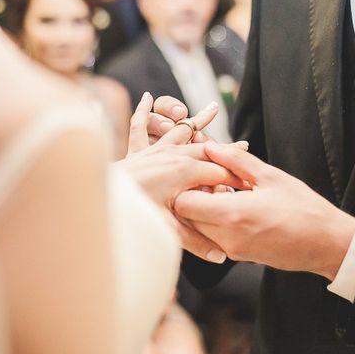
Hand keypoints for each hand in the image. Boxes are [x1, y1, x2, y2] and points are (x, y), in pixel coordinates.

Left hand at [118, 93, 248, 263]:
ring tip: (213, 107)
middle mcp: (173, 155)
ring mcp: (155, 150)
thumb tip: (220, 256)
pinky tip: (146, 97)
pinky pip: (141, 126)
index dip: (236, 179)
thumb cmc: (136, 214)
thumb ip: (196, 241)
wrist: (103, 202)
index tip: (251, 184)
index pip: (220, 173)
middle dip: (226, 149)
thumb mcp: (169, 229)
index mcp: (185, 172)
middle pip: (207, 150)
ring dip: (198, 121)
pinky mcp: (138, 150)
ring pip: (182, 131)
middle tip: (245, 145)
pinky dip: (143, 111)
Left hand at [173, 142, 354, 280]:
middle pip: (186, 218)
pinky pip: (213, 238)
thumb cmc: (304, 208)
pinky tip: (234, 208)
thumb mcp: (271, 176)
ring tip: (225, 194)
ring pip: (198, 229)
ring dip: (203, 212)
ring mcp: (232, 250)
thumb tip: (212, 147)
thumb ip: (236, 161)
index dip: (186, 186)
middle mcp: (227, 237)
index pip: (183, 203)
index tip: (199, 174)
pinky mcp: (238, 256)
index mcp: (233, 214)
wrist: (327, 244)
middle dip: (192, 198)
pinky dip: (215, 223)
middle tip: (210, 182)